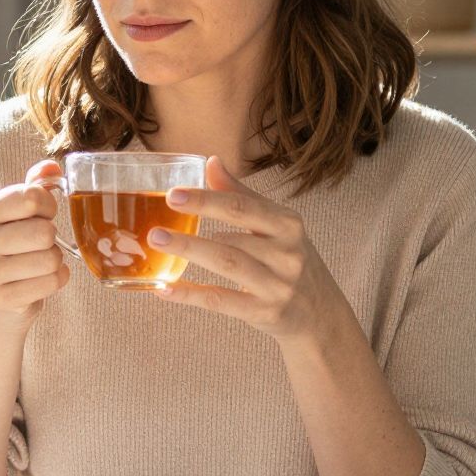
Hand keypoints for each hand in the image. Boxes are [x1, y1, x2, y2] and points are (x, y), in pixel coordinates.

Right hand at [0, 160, 69, 325]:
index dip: (48, 206)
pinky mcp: (2, 299)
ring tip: (40, 262)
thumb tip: (52, 166)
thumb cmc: (13, 246)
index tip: (41, 215)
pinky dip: (57, 280)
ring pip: (50, 259)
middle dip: (52, 238)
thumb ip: (34, 185)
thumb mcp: (19, 213)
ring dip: (56, 260)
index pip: (31, 196)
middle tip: (41, 244)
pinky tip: (41, 280)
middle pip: (44, 231)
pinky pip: (51, 282)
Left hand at [149, 157, 347, 343]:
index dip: (207, 200)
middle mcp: (288, 254)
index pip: (243, 207)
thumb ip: (242, 196)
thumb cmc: (290, 261)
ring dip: (190, 253)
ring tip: (158, 245)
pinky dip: (190, 295)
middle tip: (155, 228)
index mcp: (288, 225)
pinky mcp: (265, 313)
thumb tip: (211, 162)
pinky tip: (164, 288)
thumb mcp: (277, 227)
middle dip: (191, 232)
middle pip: (232, 238)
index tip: (173, 194)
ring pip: (227, 265)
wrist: (321, 313)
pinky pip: (221, 300)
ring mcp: (278, 285)